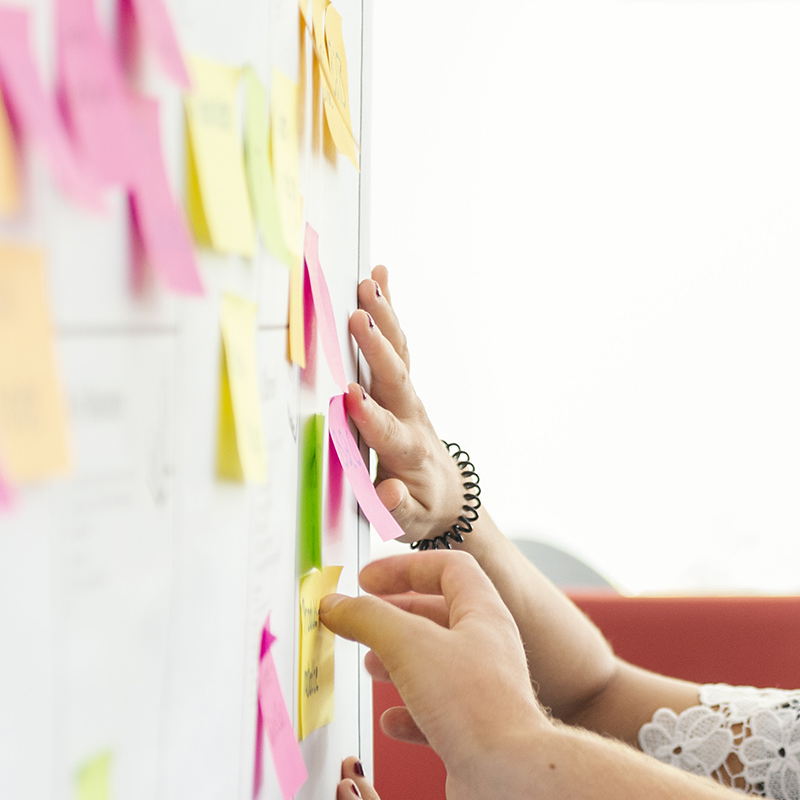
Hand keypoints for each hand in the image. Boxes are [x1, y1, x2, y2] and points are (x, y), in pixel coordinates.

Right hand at [319, 553, 546, 786]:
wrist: (508, 775)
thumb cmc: (476, 705)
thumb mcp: (410, 644)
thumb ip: (368, 618)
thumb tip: (336, 605)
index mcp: (485, 616)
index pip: (449, 568)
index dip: (405, 567)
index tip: (367, 579)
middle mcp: (489, 651)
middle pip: (439, 618)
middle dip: (395, 616)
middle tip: (360, 621)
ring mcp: (482, 693)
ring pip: (435, 667)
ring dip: (398, 663)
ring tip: (370, 666)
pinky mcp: (473, 733)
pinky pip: (436, 715)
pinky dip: (409, 713)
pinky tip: (391, 721)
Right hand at [345, 265, 468, 542]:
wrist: (449, 496)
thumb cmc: (420, 509)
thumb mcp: (407, 522)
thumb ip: (395, 508)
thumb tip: (390, 493)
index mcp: (407, 452)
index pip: (387, 431)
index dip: (370, 415)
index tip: (351, 395)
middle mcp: (410, 417)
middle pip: (395, 380)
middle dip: (377, 349)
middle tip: (359, 317)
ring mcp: (408, 398)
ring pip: (397, 354)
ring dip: (384, 318)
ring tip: (369, 283)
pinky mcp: (402, 386)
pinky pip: (396, 344)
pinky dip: (388, 311)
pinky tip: (379, 277)